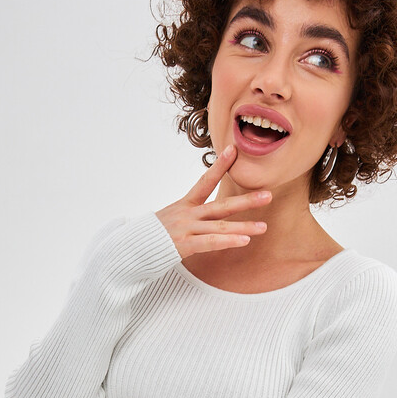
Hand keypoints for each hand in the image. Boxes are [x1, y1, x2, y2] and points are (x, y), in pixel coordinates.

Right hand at [155, 145, 271, 256]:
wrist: (128, 248)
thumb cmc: (150, 236)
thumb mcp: (169, 220)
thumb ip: (187, 217)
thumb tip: (201, 217)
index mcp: (184, 205)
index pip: (205, 181)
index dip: (220, 165)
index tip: (234, 150)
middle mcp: (187, 215)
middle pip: (221, 207)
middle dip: (246, 201)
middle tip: (268, 195)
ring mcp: (185, 229)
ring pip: (219, 227)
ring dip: (243, 227)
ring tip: (263, 227)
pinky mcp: (182, 245)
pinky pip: (209, 243)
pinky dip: (227, 241)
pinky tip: (243, 241)